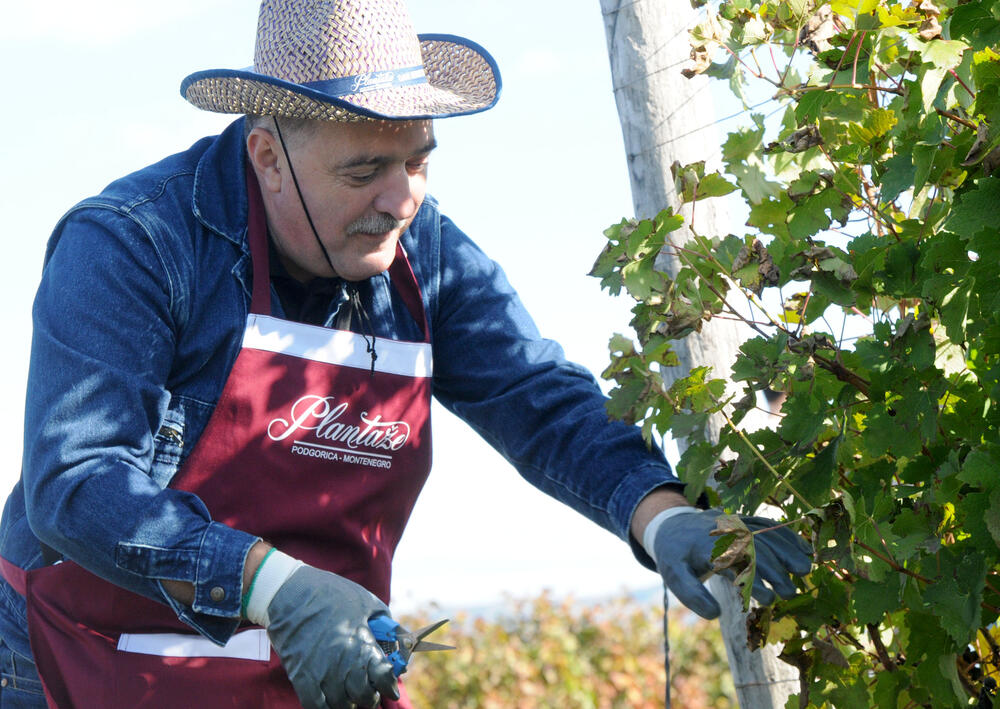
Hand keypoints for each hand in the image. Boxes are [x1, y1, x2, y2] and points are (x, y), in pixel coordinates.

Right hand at [265, 565, 398, 708]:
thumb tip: (401, 638)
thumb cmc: (330, 594)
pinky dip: (324, 707)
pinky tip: (328, 700)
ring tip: (349, 696)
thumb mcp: (366, 601)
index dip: (389, 686)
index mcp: (362, 644)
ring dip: (348, 703)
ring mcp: (321, 672)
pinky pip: (314, 705)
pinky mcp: (300, 675)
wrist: (289, 592)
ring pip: (340, 705)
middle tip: (369, 692)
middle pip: (364, 696)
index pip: (384, 678)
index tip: (390, 688)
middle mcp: (344, 663)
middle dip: (370, 696)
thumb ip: (385, 623)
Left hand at [651, 508, 810, 618]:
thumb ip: (692, 595)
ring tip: (804, 570)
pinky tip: (805, 549)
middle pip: (753, 547)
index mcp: (705, 547)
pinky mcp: (743, 520)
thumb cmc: (676, 556)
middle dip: (773, 569)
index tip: (768, 599)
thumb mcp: (675, 576)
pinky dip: (787, 534)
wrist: (671, 525)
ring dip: (786, 550)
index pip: (732, 562)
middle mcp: (723, 532)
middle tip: (789, 593)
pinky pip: (767, 524)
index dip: (751, 579)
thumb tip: (715, 614)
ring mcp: (735, 523)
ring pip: (765, 533)